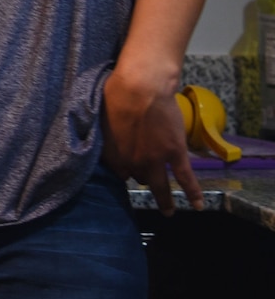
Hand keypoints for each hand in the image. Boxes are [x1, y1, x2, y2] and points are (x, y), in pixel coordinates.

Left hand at [99, 64, 201, 214]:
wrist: (141, 88)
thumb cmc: (115, 95)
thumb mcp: (100, 117)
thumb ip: (102, 133)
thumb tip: (101, 136)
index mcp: (111, 153)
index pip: (117, 170)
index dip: (122, 167)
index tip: (125, 165)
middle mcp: (131, 162)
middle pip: (136, 177)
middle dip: (139, 177)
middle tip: (143, 181)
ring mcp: (154, 160)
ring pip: (158, 185)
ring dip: (164, 198)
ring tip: (167, 210)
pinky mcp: (175, 153)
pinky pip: (186, 178)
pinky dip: (193, 193)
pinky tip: (198, 206)